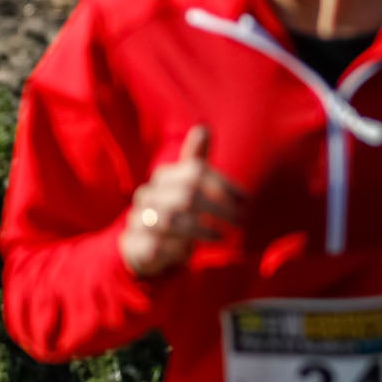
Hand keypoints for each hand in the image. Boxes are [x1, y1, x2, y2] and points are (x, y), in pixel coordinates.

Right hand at [119, 126, 242, 278]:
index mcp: (164, 176)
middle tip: (240, 221)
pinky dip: (176, 250)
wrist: (142, 242)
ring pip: (172, 221)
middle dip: (219, 210)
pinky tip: (189, 253)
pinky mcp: (134, 245)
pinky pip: (156, 246)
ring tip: (221, 237)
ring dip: (201, 230)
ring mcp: (138, 219)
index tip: (246, 201)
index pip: (196, 172)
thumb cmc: (175, 208)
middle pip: (187, 197)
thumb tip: (203, 129)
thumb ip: (197, 160)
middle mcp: (148, 195)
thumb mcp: (188, 183)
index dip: (224, 186)